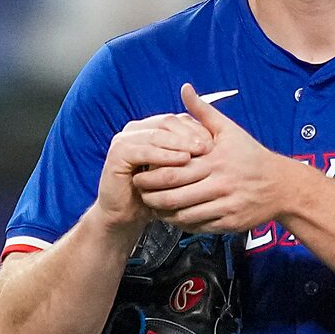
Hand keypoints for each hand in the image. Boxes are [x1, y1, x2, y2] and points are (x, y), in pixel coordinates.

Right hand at [94, 114, 209, 237]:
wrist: (129, 213)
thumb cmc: (155, 192)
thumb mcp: (176, 170)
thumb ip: (190, 152)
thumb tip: (216, 142)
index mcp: (149, 127)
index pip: (176, 120)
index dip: (196, 128)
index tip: (215, 141)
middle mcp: (136, 129)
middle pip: (167, 123)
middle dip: (190, 134)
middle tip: (209, 145)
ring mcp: (124, 139)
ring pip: (157, 135)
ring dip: (180, 143)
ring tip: (199, 151)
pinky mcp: (118, 153)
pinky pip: (144, 151)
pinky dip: (164, 155)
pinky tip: (182, 160)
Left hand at [133, 84, 293, 233]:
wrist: (282, 186)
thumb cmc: (252, 156)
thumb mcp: (230, 130)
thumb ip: (203, 112)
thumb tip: (184, 88)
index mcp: (215, 160)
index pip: (175, 169)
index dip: (153, 173)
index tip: (139, 170)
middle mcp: (219, 184)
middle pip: (175, 195)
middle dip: (152, 195)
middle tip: (139, 191)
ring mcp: (225, 206)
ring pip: (184, 214)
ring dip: (164, 213)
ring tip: (151, 205)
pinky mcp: (229, 223)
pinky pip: (199, 226)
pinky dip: (181, 224)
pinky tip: (172, 216)